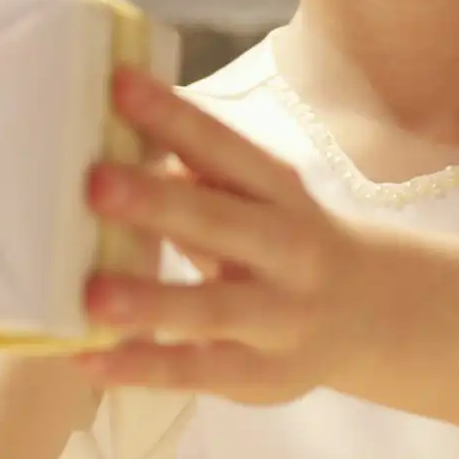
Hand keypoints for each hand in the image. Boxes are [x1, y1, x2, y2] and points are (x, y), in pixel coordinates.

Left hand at [75, 66, 354, 405]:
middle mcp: (287, 248)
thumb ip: (198, 173)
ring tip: (92, 295)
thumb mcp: (258, 197)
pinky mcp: (260, 374)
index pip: (224, 147)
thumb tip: (113, 131)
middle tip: (95, 183)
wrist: (371, 313)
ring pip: (212, 308)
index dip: (174, 117)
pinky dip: (141, 368)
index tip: (118, 84)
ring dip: (151, 301)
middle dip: (159, 203)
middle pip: (220, 221)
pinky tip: (88, 360)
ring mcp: (278, 317)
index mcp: (279, 191)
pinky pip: (195, 372)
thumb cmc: (282, 238)